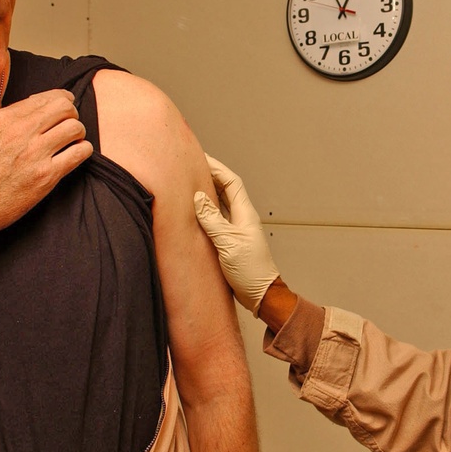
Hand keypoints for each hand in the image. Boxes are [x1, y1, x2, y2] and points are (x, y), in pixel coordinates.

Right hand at [0, 89, 92, 261]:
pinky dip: (83, 151)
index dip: (60, 98)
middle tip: (69, 122)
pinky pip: (79, 155)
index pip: (44, 98)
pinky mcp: (45, 178)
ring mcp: (35, 154)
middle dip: (70, 113)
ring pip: (75, 128)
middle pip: (64, 108)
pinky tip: (76, 154)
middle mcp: (20, 132)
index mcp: (0, 119)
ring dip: (78, 132)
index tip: (65, 103)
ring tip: (72, 141)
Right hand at [193, 155, 278, 315]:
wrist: (261, 294)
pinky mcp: (231, 240)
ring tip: (190, 183)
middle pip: (226, 189)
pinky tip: (195, 211)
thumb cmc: (250, 270)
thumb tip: (198, 197)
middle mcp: (242, 217)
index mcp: (244, 213)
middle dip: (210, 176)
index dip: (216, 168)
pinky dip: (206, 211)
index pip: (231, 182)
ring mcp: (237, 229)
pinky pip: (217, 219)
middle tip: (191, 167)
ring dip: (208, 192)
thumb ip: (212, 219)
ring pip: (221, 204)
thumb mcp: (227, 242)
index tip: (200, 157)